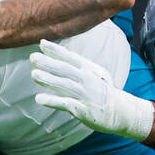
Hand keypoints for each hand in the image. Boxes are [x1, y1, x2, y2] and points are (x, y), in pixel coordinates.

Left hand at [30, 40, 154, 141]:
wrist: (121, 111)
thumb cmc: (103, 91)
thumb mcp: (95, 74)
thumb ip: (78, 66)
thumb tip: (57, 57)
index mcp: (89, 69)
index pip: (70, 57)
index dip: (56, 50)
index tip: (41, 43)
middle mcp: (88, 79)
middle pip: (66, 69)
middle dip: (49, 62)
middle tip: (33, 57)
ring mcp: (86, 94)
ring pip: (65, 84)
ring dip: (49, 79)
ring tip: (34, 74)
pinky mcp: (83, 110)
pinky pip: (66, 103)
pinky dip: (52, 100)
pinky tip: (38, 98)